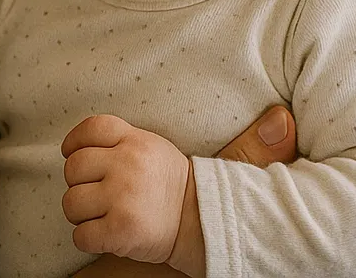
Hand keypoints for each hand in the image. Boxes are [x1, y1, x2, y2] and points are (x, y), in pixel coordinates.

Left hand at [68, 106, 296, 276]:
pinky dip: (87, 238)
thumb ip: (174, 130)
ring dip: (81, 213)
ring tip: (103, 214)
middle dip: (78, 184)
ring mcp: (121, 197)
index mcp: (139, 140)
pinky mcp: (118, 230)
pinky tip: (106, 235)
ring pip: (72, 201)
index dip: (74, 142)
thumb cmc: (186, 190)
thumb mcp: (184, 154)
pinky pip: (81, 233)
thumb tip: (284, 117)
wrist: (207, 231)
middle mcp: (127, 164)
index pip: (90, 128)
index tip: (75, 154)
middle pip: (74, 167)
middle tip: (96, 193)